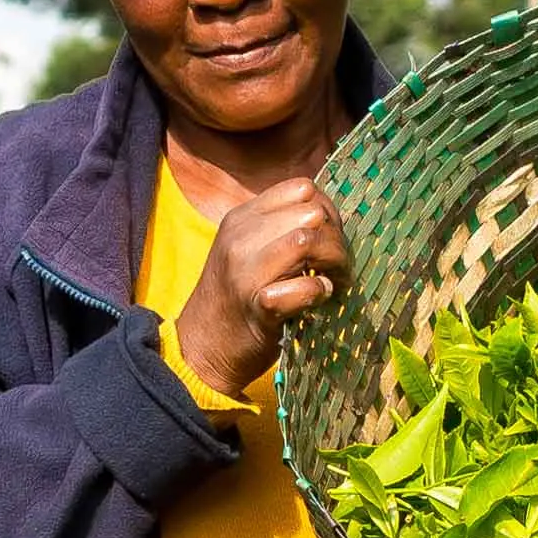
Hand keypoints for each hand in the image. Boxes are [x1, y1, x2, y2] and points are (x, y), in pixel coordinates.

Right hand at [173, 170, 347, 394]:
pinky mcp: (259, 307)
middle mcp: (240, 238)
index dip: (327, 210)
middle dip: (336, 238)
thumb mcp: (247, 249)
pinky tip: (318, 301)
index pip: (301, 188)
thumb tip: (329, 216)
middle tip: (337, 265)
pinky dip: (320, 293)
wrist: (200, 348)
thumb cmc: (235, 299)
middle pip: (312, 212)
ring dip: (333, 263)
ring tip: (332, 281)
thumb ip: (278, 228)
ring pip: (308, 240)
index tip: (329, 237)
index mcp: (241, 218)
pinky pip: (305, 288)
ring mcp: (246, 272)